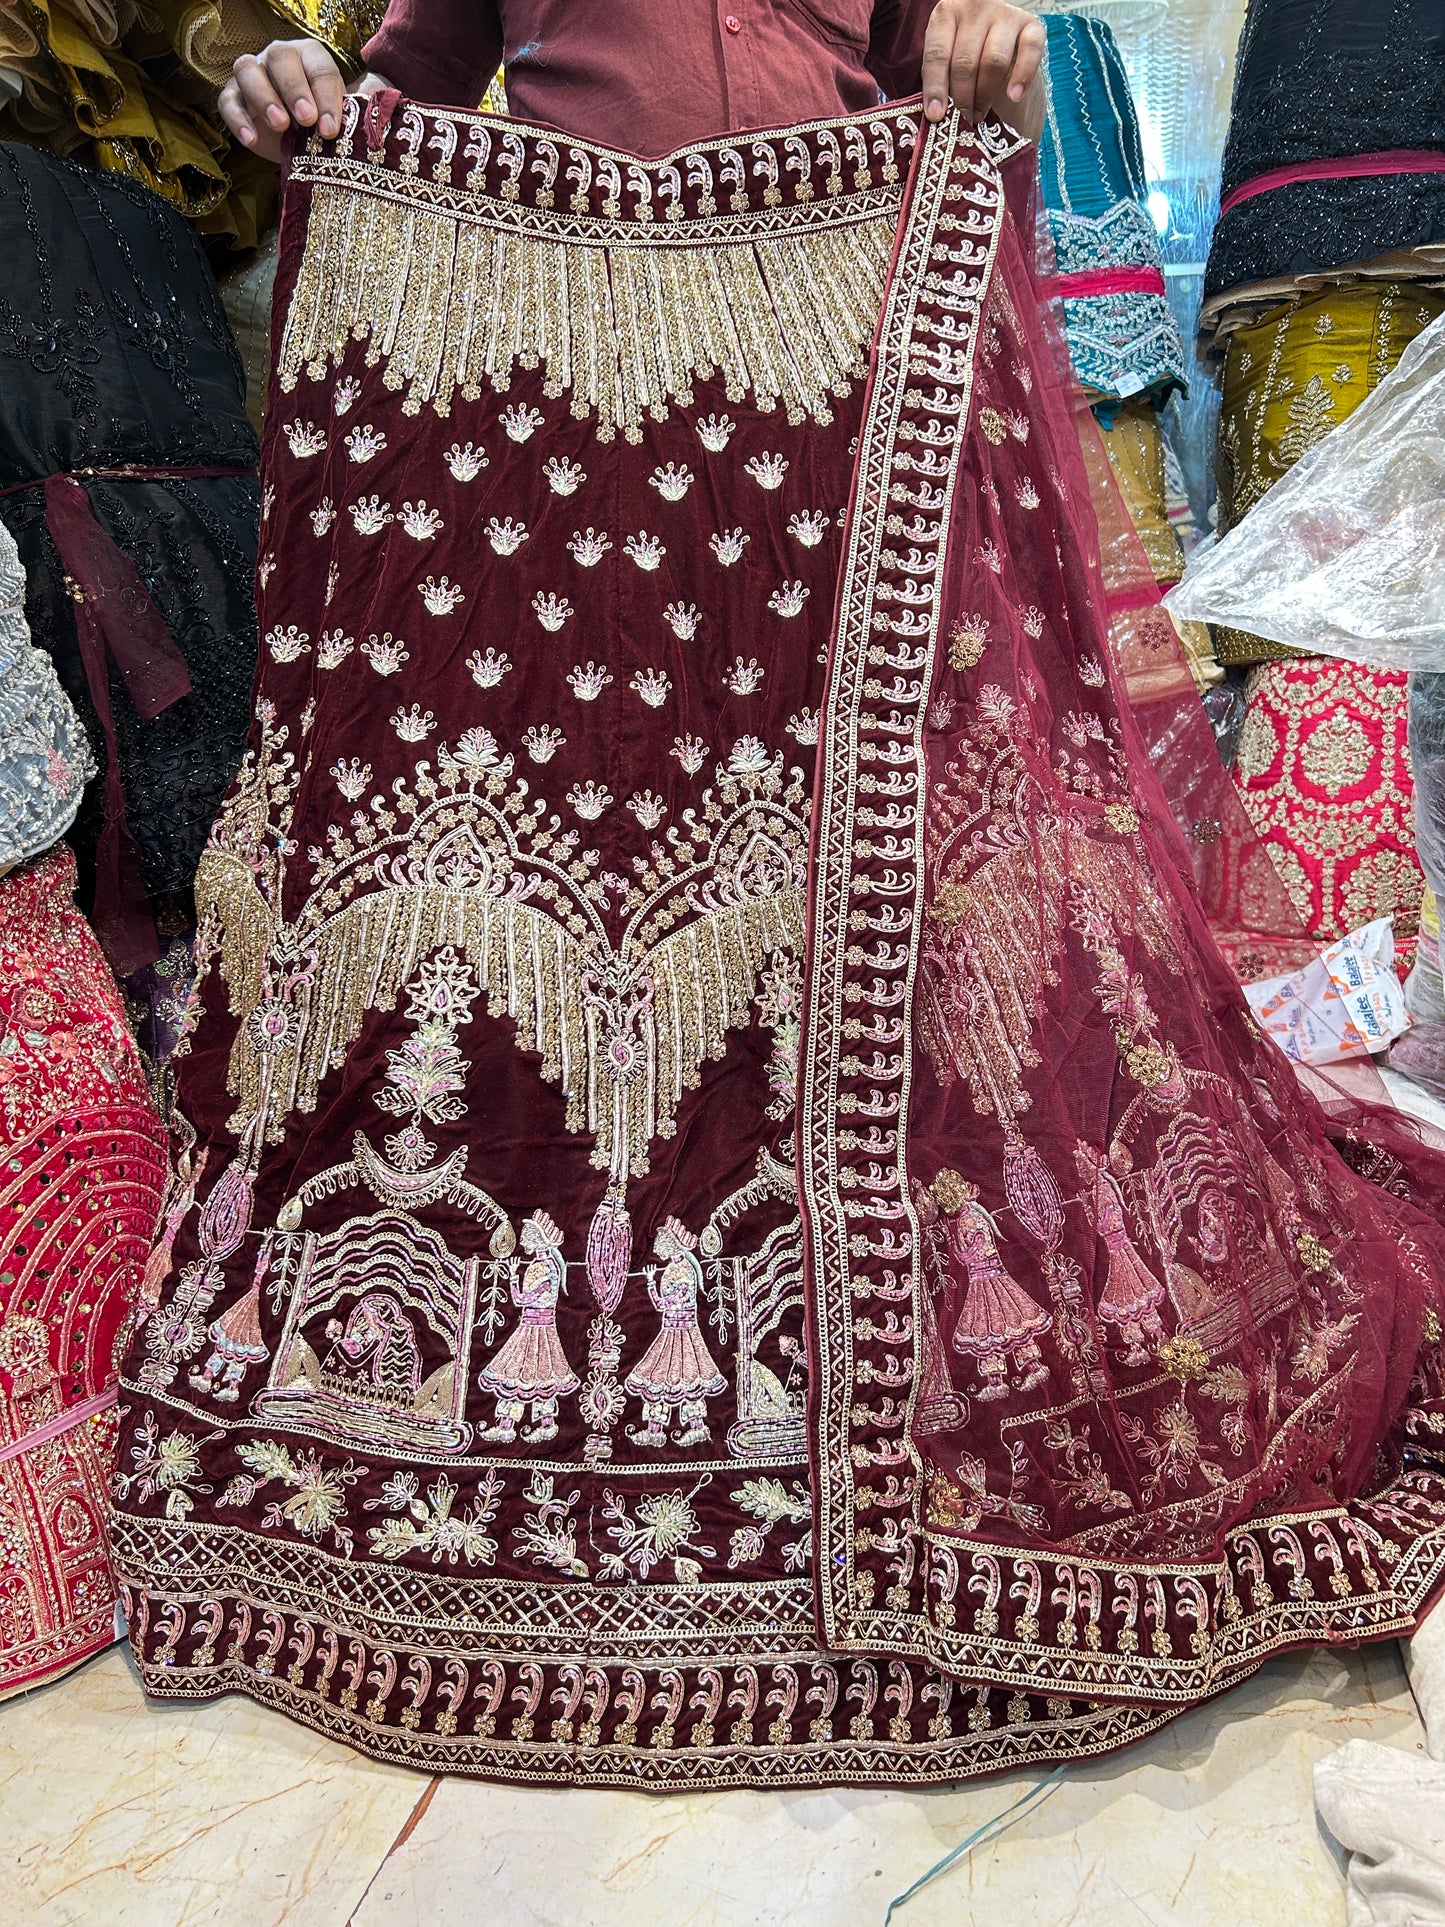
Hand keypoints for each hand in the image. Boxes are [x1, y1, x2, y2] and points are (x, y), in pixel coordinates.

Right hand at [221, 39, 391, 163]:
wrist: (305, 148)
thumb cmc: (330, 126)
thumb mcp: (353, 116)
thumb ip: (369, 104)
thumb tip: (389, 104)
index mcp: (311, 57)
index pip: (318, 66)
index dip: (325, 95)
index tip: (332, 127)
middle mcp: (279, 59)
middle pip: (281, 59)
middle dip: (295, 88)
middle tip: (307, 120)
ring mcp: (254, 76)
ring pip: (248, 70)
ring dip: (263, 96)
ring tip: (281, 125)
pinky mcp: (234, 99)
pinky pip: (227, 101)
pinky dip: (237, 118)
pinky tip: (252, 140)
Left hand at [921, 1, 1045, 137]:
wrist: (1003, 48)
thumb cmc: (967, 60)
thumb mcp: (946, 63)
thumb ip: (940, 79)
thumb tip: (936, 114)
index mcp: (948, 13)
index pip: (938, 53)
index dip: (936, 88)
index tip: (936, 115)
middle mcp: (976, 7)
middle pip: (965, 61)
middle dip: (962, 99)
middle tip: (962, 121)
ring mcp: (1006, 14)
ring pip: (994, 61)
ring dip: (985, 96)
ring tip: (979, 115)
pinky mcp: (1032, 25)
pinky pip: (1030, 50)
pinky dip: (1022, 76)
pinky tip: (1014, 96)